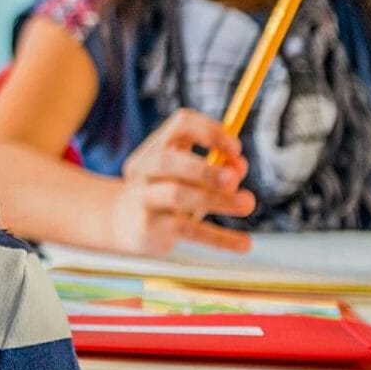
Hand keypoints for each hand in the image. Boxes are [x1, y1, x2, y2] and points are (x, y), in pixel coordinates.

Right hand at [110, 109, 255, 255]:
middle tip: (234, 179)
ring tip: (247, 204)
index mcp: (154, 147)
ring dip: (217, 199)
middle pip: (167, 161)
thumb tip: (240, 167)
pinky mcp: (150, 228)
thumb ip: (215, 168)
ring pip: (176, 195)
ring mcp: (143, 199)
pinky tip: (244, 244)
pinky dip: (220, 238)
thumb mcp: (186, 176)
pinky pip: (188, 231)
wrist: (123, 223)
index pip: (180, 125)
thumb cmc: (163, 191)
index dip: (210, 132)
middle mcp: (143, 169)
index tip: (236, 148)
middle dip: (203, 168)